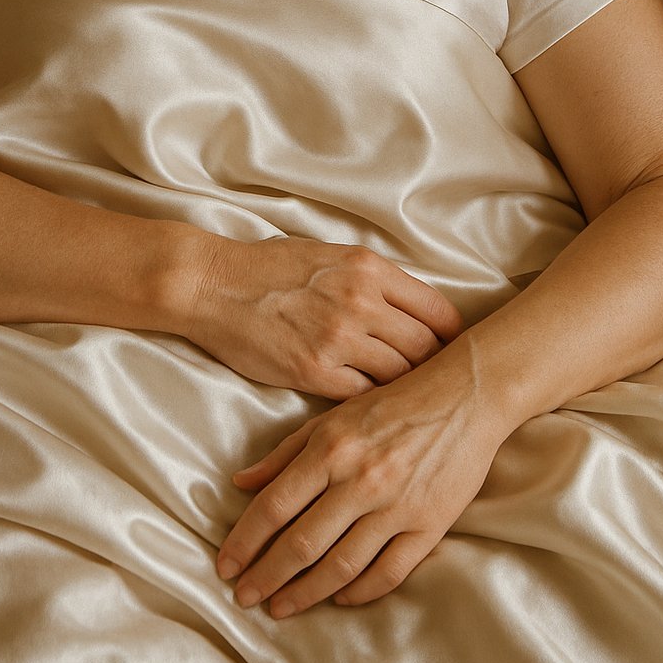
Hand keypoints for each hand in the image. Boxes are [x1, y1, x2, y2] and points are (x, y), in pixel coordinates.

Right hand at [181, 233, 461, 398]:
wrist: (213, 285)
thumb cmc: (268, 268)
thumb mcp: (330, 255)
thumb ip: (371, 279)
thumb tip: (408, 306)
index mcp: (368, 267)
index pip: (437, 309)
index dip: (450, 337)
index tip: (450, 351)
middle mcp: (360, 300)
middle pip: (425, 346)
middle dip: (433, 368)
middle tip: (433, 385)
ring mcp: (338, 337)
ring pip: (398, 374)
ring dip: (403, 389)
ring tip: (405, 400)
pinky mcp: (313, 371)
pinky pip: (362, 395)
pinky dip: (369, 402)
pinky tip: (367, 406)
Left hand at [216, 347, 503, 614]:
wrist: (465, 396)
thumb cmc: (395, 402)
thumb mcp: (335, 416)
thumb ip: (285, 452)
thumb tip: (240, 482)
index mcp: (332, 448)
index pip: (275, 505)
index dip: (245, 541)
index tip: (226, 566)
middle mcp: (360, 480)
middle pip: (301, 543)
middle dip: (267, 576)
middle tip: (245, 596)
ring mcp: (396, 506)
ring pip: (341, 565)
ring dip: (306, 592)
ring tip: (281, 606)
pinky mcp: (429, 525)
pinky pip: (388, 572)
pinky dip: (359, 592)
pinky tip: (339, 598)